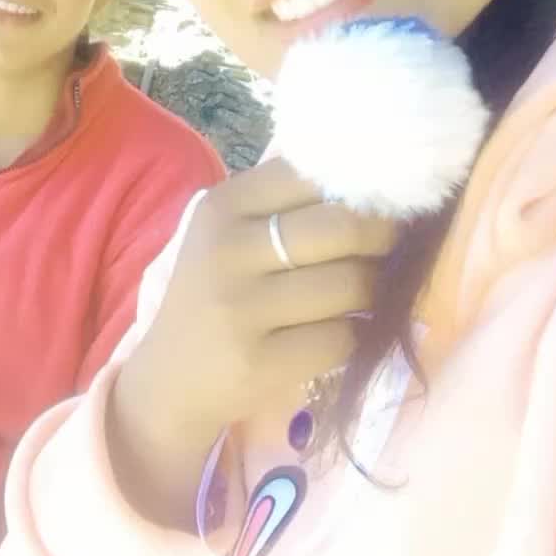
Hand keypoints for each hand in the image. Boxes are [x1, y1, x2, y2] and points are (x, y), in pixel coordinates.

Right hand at [111, 158, 395, 525]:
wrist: (167, 382)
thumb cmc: (212, 295)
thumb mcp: (226, 234)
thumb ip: (283, 200)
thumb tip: (371, 174)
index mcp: (221, 207)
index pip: (311, 173)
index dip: (358, 186)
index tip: (377, 200)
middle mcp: (227, 251)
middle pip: (343, 226)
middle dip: (381, 236)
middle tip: (387, 247)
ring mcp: (240, 309)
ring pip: (351, 284)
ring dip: (372, 291)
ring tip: (361, 293)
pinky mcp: (259, 363)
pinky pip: (343, 338)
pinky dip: (354, 337)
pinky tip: (337, 333)